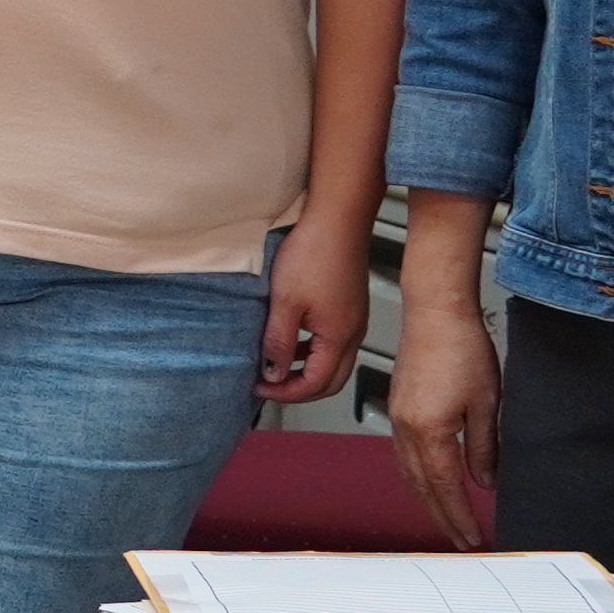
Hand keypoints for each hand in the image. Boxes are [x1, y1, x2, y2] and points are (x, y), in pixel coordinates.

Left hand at [254, 226, 373, 408]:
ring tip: (275, 365)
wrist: (337, 219)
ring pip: (332, 363)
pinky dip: (311, 351)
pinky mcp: (349, 307)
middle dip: (298, 389)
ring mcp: (354, 320)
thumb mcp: (285, 302)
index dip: (285, 393)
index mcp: (339, 337)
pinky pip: (333, 343)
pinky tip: (291, 340)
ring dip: (304, 370)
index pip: (315, 384)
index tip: (259, 388)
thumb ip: (279, 342)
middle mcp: (353, 333)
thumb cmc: (315, 252)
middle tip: (268, 385)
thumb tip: (274, 373)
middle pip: (329, 381)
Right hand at [385, 293, 502, 549]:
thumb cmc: (462, 348)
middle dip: (441, 516)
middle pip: (421, 487)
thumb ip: (484, 448)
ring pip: (409, 473)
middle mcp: (406, 429)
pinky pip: (404, 455)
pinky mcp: (399, 408)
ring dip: (427, 499)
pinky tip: (428, 479)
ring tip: (446, 517)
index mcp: (428, 431)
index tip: (472, 536)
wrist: (436, 313)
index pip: (445, 488)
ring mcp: (398, 419)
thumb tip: (485, 480)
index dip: (459, 516)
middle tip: (459, 538)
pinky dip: (417, 476)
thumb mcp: (487, 403)